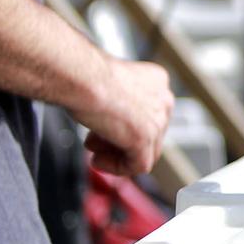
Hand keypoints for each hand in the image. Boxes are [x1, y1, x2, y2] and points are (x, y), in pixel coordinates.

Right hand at [81, 57, 172, 176]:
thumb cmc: (85, 75)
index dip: (123, 125)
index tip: (103, 128)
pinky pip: (139, 165)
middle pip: (148, 133)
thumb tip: (113, 122)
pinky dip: (117, 167)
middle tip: (95, 140)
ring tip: (94, 149)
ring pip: (146, 151)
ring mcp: (157, 119)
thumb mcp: (108, 86)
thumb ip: (119, 103)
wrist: (81, 77)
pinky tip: (98, 160)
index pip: (148, 114)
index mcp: (156, 81)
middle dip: (120, 140)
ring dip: (117, 154)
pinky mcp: (145, 137)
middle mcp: (163, 98)